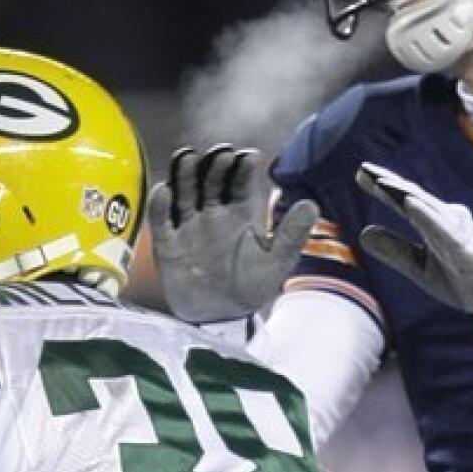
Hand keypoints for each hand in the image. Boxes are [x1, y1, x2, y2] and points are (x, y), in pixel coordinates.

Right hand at [146, 145, 318, 322]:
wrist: (223, 318)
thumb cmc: (251, 286)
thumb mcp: (277, 261)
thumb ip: (291, 234)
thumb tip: (312, 205)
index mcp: (240, 213)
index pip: (240, 182)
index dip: (242, 167)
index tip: (248, 156)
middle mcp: (213, 214)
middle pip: (210, 181)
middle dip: (214, 165)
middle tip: (221, 153)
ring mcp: (189, 227)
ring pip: (184, 193)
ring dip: (184, 175)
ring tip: (187, 157)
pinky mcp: (169, 245)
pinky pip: (162, 221)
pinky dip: (161, 205)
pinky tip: (165, 190)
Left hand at [356, 162, 472, 319]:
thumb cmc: (461, 278)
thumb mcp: (419, 266)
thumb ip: (394, 250)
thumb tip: (363, 233)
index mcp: (433, 225)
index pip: (404, 202)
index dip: (382, 188)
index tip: (361, 173)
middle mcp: (446, 222)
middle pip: (414, 198)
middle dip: (389, 183)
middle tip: (364, 169)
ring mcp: (457, 234)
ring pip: (428, 210)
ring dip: (405, 194)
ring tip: (382, 182)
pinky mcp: (466, 251)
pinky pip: (444, 232)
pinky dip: (427, 217)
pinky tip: (411, 205)